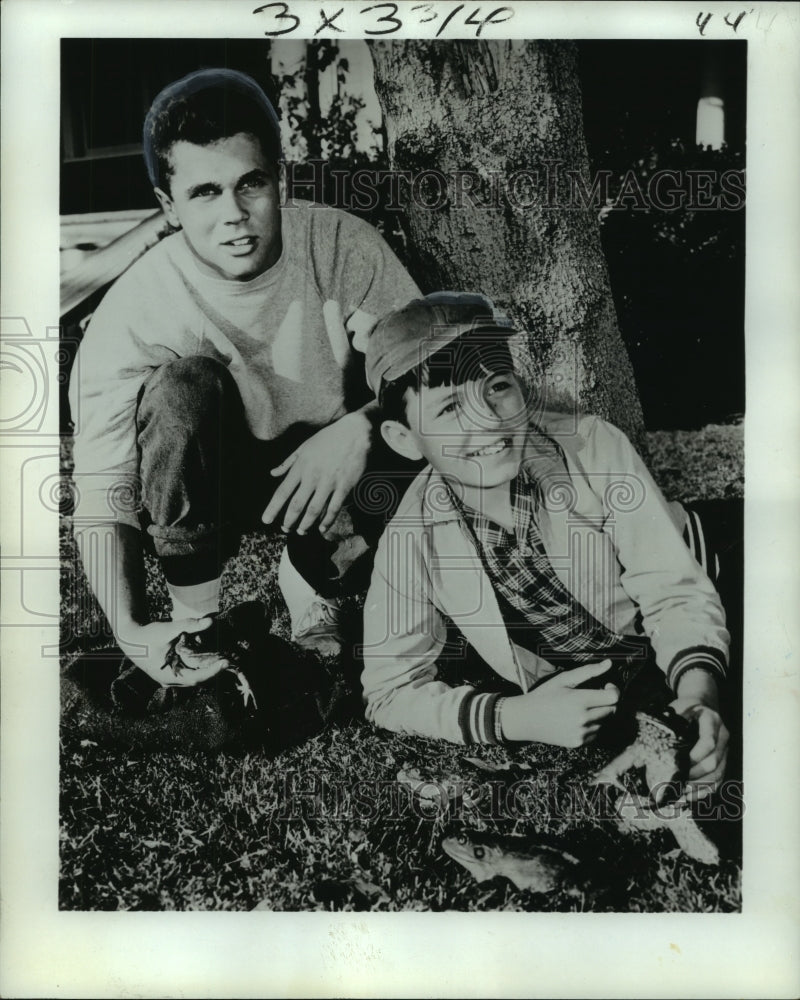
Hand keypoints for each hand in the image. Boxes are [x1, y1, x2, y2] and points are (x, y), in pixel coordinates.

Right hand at [116, 617, 220, 686]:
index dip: (213, 671)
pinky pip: (188, 672)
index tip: (226, 663)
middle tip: (227, 658)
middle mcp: (171, 680)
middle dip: (213, 669)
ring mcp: (170, 678)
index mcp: (169, 675)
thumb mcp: (168, 629)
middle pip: (198, 678)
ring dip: (206, 667)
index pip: (197, 678)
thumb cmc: (147, 635)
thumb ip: (189, 625)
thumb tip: (209, 621)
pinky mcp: (171, 673)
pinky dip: (198, 665)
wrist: (130, 639)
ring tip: (220, 657)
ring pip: (194, 676)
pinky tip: (206, 655)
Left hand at [262, 412, 370, 534]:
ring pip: (314, 509)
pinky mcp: (344, 486)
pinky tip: (322, 528)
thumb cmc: (328, 438)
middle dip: (289, 520)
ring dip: (306, 523)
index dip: (273, 508)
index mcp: (300, 467)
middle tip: (285, 530)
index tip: (266, 520)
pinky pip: (334, 507)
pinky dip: (328, 520)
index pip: (282, 491)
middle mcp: (312, 476)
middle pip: (297, 504)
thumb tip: (272, 473)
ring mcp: (328, 482)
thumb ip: (287, 463)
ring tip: (301, 531)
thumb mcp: (304, 447)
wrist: (355, 433)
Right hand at [501, 659, 619, 746]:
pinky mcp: (579, 743)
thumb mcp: (563, 679)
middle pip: (612, 710)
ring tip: (580, 709)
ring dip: (599, 714)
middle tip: (592, 696)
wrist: (526, 719)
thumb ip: (588, 671)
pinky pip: (596, 733)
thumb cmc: (544, 695)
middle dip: (606, 701)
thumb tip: (609, 663)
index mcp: (580, 700)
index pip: (613, 697)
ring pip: (604, 722)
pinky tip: (576, 720)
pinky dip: (592, 726)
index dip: (613, 690)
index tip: (606, 686)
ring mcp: (581, 733)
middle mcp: (583, 719)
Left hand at [669, 697, 729, 801]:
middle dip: (695, 774)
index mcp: (712, 721)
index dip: (695, 756)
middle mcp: (722, 736)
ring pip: (718, 774)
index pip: (708, 742)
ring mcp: (725, 750)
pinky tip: (690, 796)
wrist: (701, 706)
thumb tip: (644, 742)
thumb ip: (666, 721)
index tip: (680, 763)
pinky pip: (719, 780)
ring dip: (700, 786)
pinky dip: (705, 790)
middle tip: (677, 781)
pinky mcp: (723, 761)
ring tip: (682, 792)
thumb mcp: (676, 709)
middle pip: (715, 761)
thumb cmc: (685, 709)